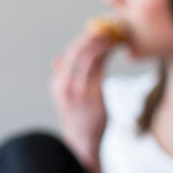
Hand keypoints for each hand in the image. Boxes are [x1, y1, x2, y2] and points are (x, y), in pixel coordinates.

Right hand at [49, 25, 116, 172]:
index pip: (69, 54)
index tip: (95, 31)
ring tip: (113, 35)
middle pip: (76, 52)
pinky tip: (114, 48)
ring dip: (101, 42)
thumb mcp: (64, 98)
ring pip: (88, 56)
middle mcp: (64, 84)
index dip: (82, 40)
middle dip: (92, 37)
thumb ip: (62, 77)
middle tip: (106, 28)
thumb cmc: (77, 119)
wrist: (81, 143)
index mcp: (58, 83)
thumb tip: (57, 59)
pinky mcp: (93, 94)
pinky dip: (106, 54)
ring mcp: (78, 89)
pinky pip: (99, 67)